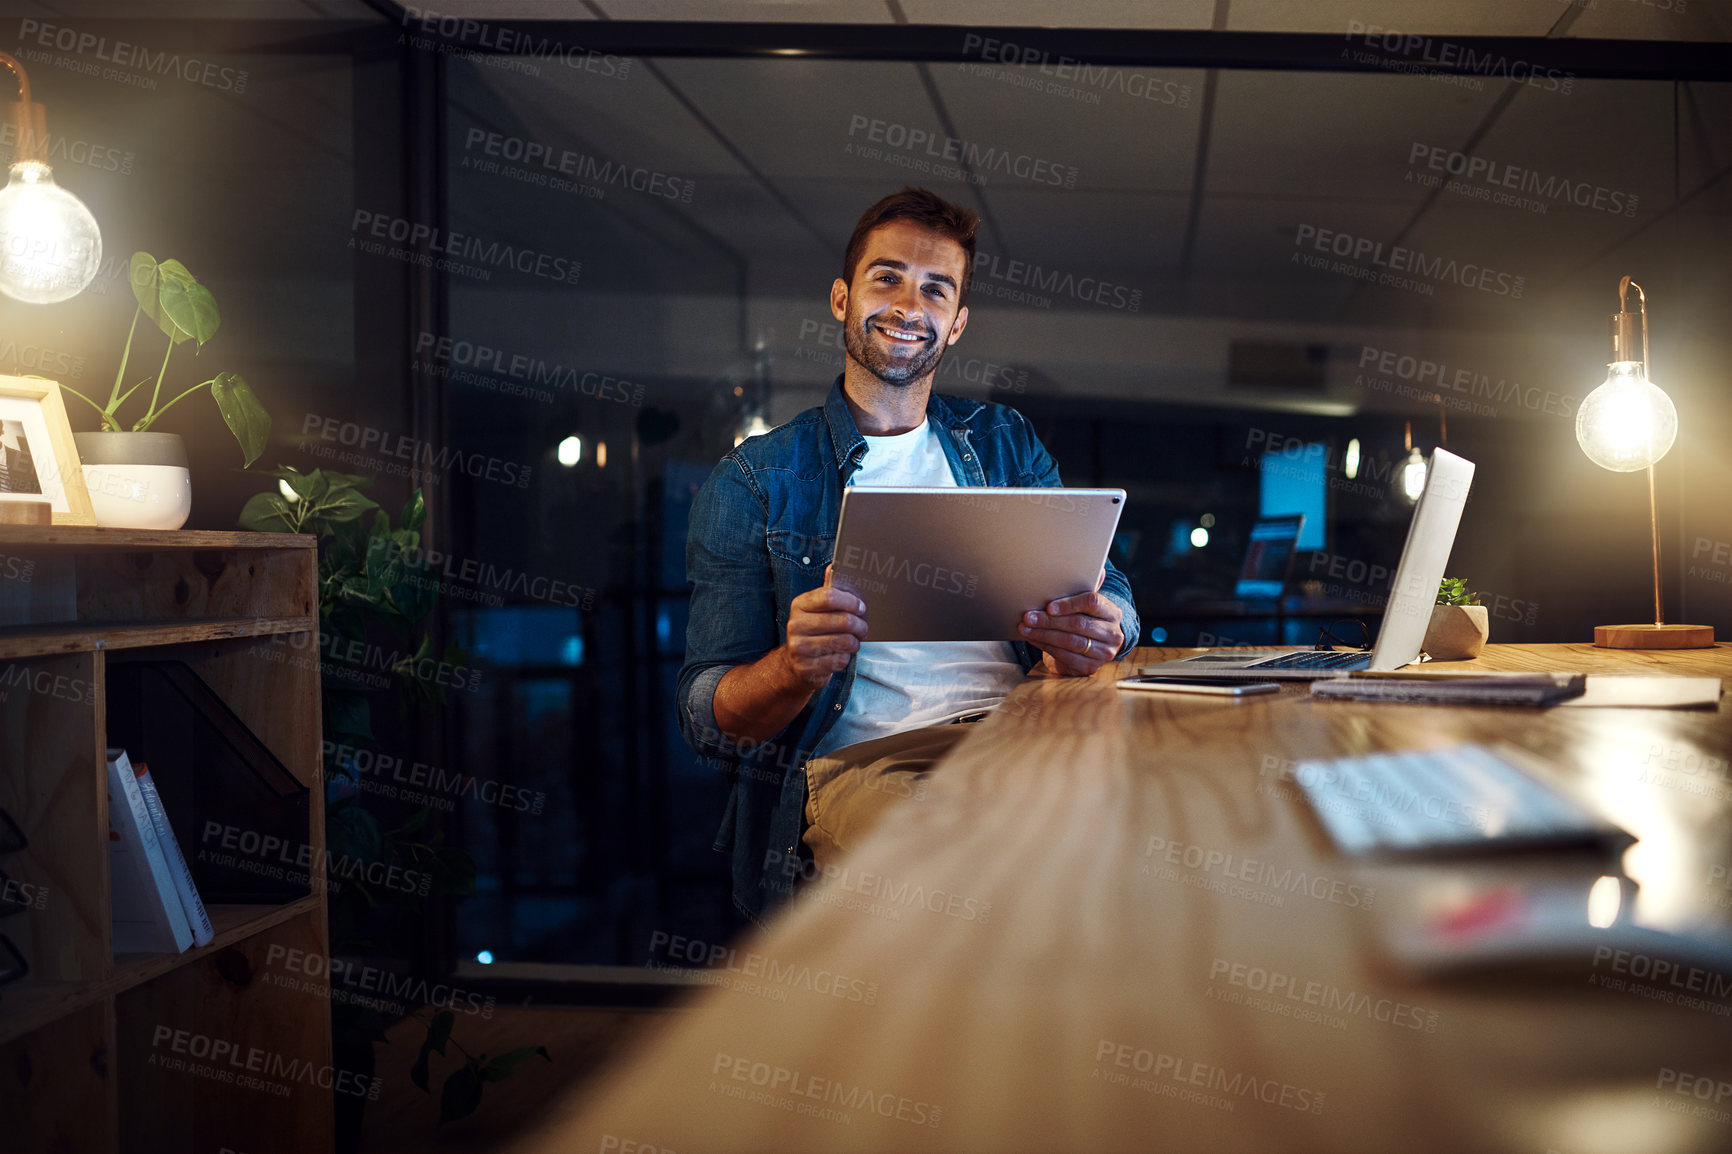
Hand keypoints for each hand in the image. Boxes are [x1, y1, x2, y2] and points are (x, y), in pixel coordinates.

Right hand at [781, 564, 868, 689]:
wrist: (794, 663)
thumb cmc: (813, 630)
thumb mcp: (817, 609)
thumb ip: (828, 591)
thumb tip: (834, 567)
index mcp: (800, 605)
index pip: (829, 596)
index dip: (851, 601)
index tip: (861, 607)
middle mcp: (795, 624)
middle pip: (841, 621)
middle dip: (859, 625)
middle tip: (864, 628)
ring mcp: (798, 647)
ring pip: (843, 642)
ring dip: (855, 643)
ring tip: (854, 642)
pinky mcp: (805, 667)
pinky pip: (838, 660)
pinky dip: (845, 658)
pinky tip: (841, 654)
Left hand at [1018, 568, 1123, 676]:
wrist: (1092, 647)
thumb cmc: (1085, 619)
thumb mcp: (1087, 604)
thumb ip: (1088, 587)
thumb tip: (1098, 568)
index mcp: (1113, 612)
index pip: (1092, 602)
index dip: (1069, 604)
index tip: (1049, 606)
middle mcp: (1113, 633)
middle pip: (1078, 624)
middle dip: (1049, 621)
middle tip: (1029, 617)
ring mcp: (1104, 652)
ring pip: (1070, 641)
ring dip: (1044, 634)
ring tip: (1026, 628)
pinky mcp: (1092, 667)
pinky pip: (1066, 656)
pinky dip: (1046, 647)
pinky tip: (1033, 639)